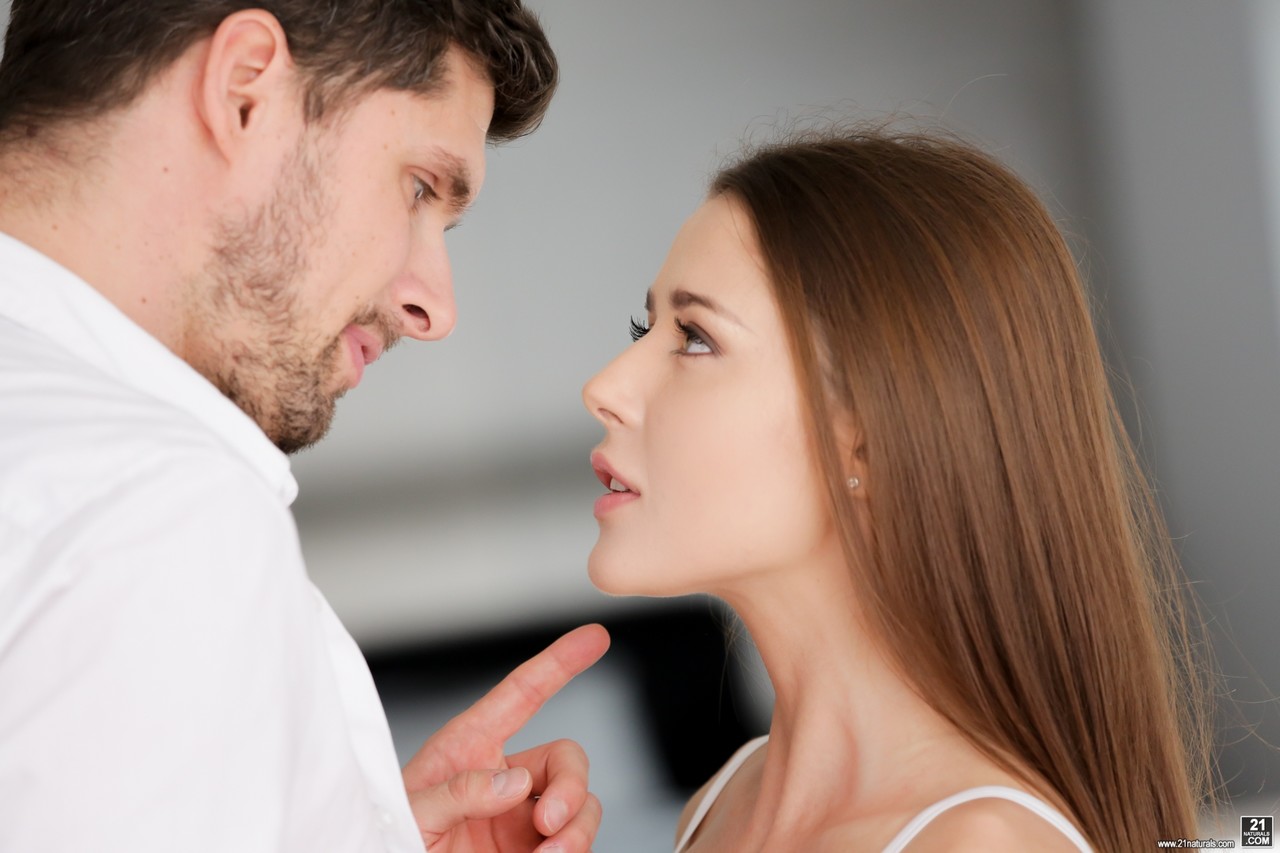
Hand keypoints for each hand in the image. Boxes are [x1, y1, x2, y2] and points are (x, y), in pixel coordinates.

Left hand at [402, 624, 610, 851]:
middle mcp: (500, 781)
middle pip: (564, 758)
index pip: (520, 696)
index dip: (557, 664)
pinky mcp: (535, 851)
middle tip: (551, 823)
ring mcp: (520, 820)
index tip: (594, 637)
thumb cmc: (389, 845)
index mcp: (467, 750)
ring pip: (580, 802)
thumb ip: (458, 791)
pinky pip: (577, 840)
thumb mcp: (410, 813)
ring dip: (578, 826)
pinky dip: (575, 849)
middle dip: (571, 784)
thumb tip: (515, 783)